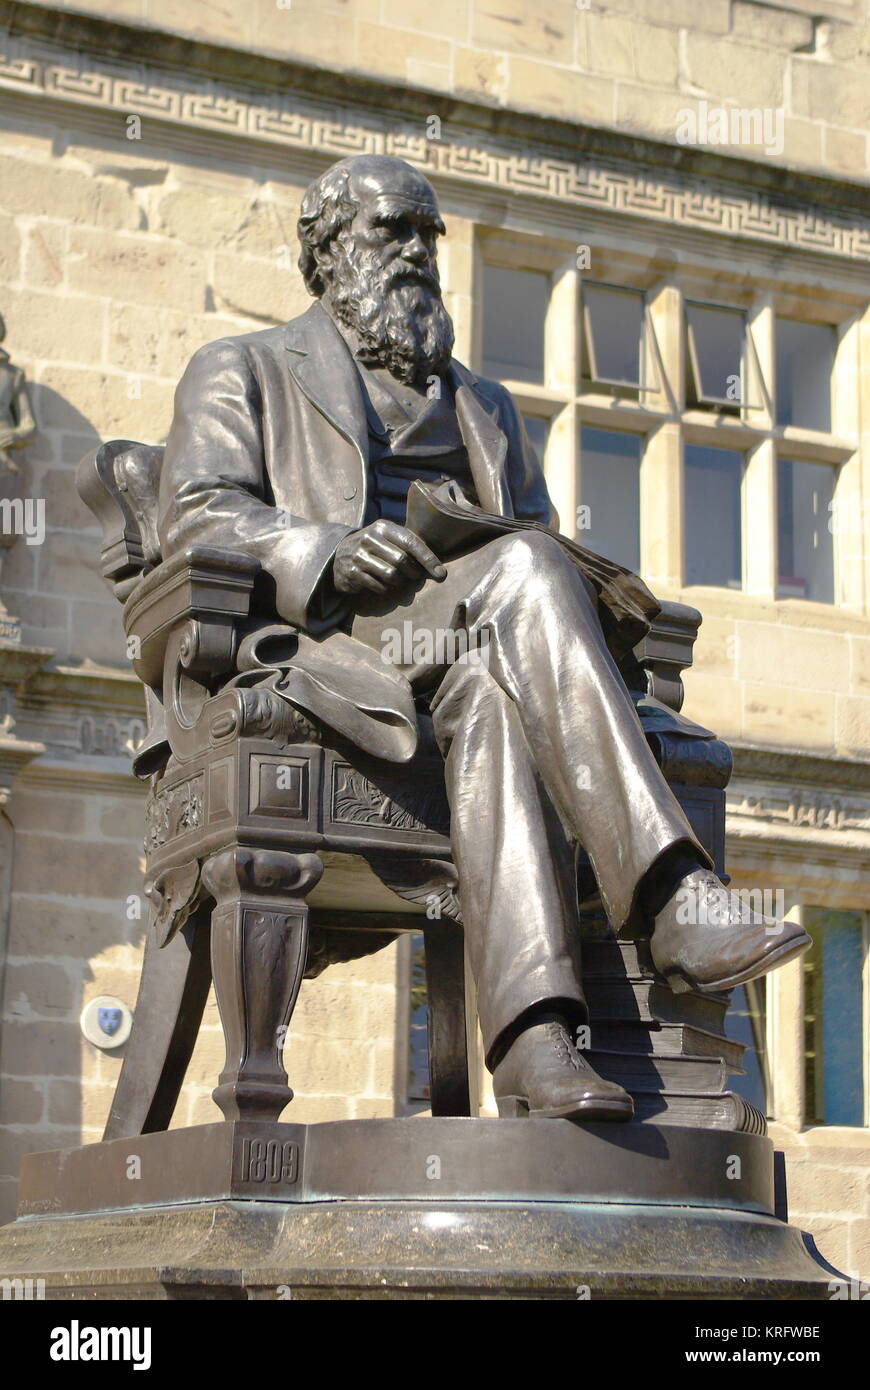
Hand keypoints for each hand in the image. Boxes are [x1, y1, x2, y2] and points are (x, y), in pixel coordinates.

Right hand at [332, 519, 446, 594]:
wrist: (339, 554)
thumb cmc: (374, 548)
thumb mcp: (389, 539)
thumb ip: (412, 548)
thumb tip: (438, 570)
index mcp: (383, 527)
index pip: (410, 542)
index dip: (428, 558)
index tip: (441, 573)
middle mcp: (369, 538)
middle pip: (401, 560)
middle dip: (414, 573)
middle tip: (417, 578)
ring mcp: (359, 556)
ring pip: (391, 575)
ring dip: (401, 583)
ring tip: (401, 581)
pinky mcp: (352, 573)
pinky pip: (379, 586)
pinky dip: (387, 589)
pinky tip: (385, 585)